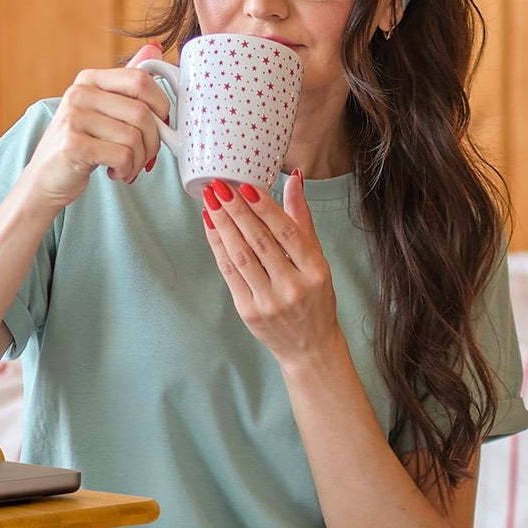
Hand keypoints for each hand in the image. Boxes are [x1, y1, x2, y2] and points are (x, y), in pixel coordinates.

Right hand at [22, 42, 173, 208]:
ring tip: (128, 166)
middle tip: (146, 155)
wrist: (45, 178)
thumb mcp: (101, 111)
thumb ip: (126, 85)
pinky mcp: (73, 145)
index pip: (140, 79)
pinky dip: (126, 169)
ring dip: (139, 159)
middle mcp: (79, 94)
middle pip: (141, 112)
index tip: (159, 125)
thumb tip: (154, 47)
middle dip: (153, 141)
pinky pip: (122, 155)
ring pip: (134, 137)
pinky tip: (116, 172)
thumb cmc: (79, 145)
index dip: (161, 105)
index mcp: (89, 80)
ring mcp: (73, 118)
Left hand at [200, 169, 340, 364]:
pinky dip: (218, 248)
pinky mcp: (249, 311)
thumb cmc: (315, 297)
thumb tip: (294, 180)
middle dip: (236, 211)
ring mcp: (269, 301)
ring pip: (241, 257)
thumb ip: (301, 220)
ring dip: (222, 226)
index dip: (264, 208)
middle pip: (259, 242)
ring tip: (209, 202)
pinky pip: (229, 273)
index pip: (286, 232)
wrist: (309, 347)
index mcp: (316, 270)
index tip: (245, 186)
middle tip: (219, 187)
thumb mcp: (317, 260)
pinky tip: (211, 227)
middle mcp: (293, 286)